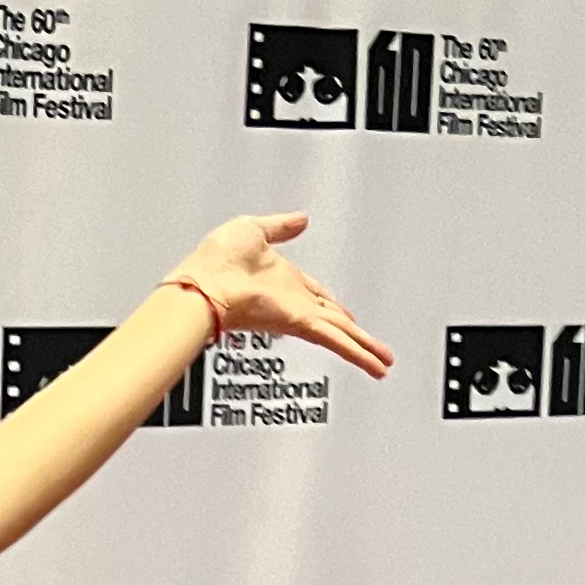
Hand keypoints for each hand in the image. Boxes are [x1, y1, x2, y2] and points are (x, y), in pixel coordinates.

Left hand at [167, 213, 392, 379]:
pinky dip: (355, 352)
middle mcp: (290, 302)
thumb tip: (300, 220)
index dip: (334, 307)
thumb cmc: (214, 260)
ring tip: (382, 364)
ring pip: (338, 335)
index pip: (317, 297)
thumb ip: (280, 227)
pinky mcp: (297, 323)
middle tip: (374, 351)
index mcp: (282, 282)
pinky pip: (333, 339)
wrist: (202, 282)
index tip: (347, 317)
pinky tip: (371, 363)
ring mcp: (294, 315)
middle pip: (333, 320)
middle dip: (356, 335)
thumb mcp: (253, 230)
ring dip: (363, 349)